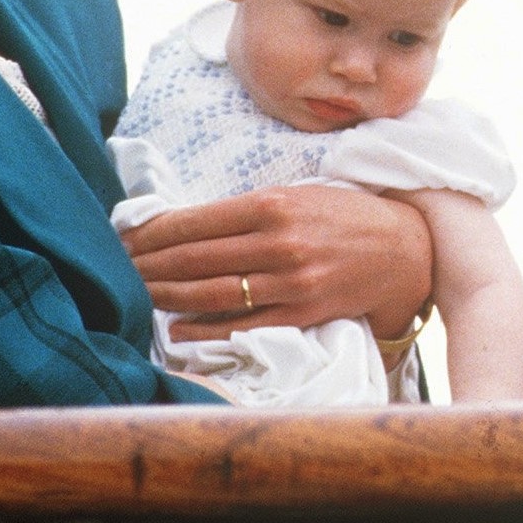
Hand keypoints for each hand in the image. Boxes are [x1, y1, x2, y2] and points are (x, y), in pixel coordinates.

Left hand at [120, 186, 433, 342]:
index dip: (153, 232)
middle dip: (149, 263)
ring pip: (212, 292)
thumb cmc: (345, 215)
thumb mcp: (298, 193)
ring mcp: (291, 283)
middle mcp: (279, 243)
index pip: (195, 221)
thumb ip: (249, 209)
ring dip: (167, 294)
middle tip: (117, 267)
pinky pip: (244, 325)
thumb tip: (189, 224)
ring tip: (138, 293)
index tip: (124, 237)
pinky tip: (176, 327)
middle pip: (195, 258)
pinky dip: (205, 328)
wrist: (405, 248)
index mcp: (273, 205)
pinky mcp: (303, 313)